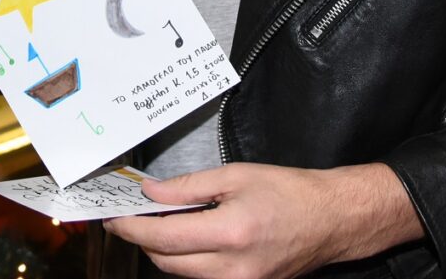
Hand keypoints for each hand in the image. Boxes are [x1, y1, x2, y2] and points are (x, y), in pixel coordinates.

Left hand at [103, 162, 422, 278]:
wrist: (331, 220)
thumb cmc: (289, 192)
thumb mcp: (237, 176)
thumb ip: (189, 186)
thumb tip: (151, 193)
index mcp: (230, 233)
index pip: (164, 238)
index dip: (132, 228)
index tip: (114, 217)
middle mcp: (233, 268)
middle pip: (166, 262)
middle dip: (143, 240)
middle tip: (132, 215)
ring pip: (181, 275)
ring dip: (164, 251)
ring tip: (160, 223)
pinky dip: (187, 261)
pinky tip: (187, 239)